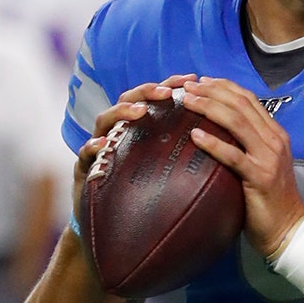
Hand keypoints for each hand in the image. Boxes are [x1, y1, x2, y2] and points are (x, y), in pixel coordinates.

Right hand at [71, 74, 198, 219]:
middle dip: (146, 92)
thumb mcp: (162, 166)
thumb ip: (181, 149)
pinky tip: (103, 145)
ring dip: (122, 112)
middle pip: (126, 100)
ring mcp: (98, 147)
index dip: (169, 84)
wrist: (108, 223)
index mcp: (135, 127)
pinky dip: (92, 146)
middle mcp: (116, 131)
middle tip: (167, 92)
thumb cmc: (138, 191)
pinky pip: (84, 153)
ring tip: (140, 111)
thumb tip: (219, 139)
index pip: (151, 98)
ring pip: (104, 120)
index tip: (191, 79)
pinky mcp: (84, 167)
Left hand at [178, 77, 303, 257]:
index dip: (224, 87)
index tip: (202, 81)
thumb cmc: (268, 199)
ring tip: (187, 102)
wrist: (287, 229)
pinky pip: (233, 155)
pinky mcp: (260, 177)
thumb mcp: (262, 164)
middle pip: (241, 105)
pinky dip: (213, 143)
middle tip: (187, 86)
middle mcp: (274, 140)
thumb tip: (216, 130)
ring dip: (209, 108)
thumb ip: (247, 145)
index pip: (248, 99)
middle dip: (212, 91)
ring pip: (237, 123)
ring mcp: (269, 157)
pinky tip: (195, 135)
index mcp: (275, 134)